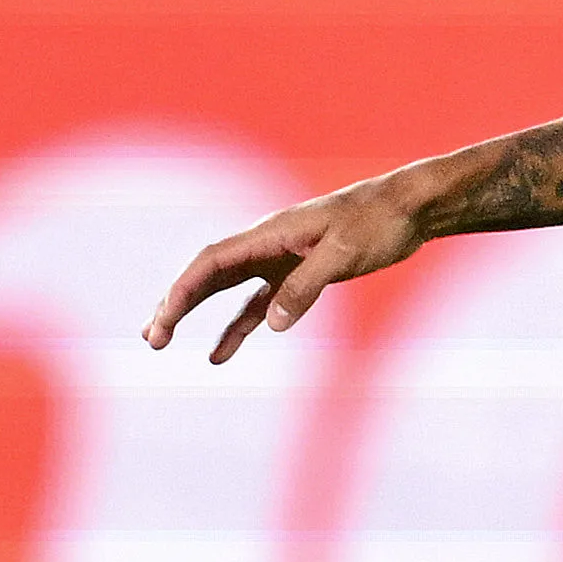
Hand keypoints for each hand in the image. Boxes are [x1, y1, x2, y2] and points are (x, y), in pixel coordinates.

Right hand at [141, 160, 451, 361]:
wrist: (410, 207)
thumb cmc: (378, 222)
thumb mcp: (344, 254)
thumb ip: (307, 287)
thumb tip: (271, 323)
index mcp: (270, 233)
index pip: (212, 262)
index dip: (183, 290)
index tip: (165, 319)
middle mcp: (267, 245)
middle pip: (208, 275)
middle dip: (176, 304)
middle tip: (152, 338)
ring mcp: (281, 260)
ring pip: (225, 290)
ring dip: (194, 314)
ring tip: (162, 341)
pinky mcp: (300, 274)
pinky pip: (257, 304)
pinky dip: (238, 328)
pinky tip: (219, 354)